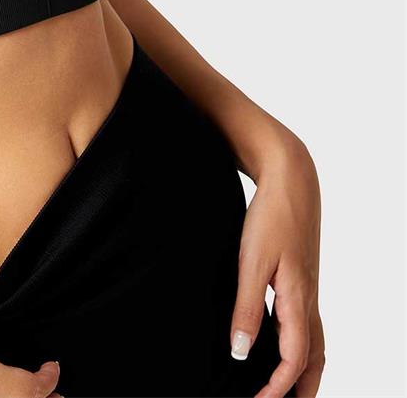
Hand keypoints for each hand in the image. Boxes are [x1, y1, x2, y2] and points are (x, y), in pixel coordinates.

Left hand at [229, 134, 324, 396]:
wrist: (291, 178)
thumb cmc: (272, 216)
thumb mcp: (252, 261)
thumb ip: (246, 307)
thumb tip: (241, 352)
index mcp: (298, 301)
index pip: (294, 362)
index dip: (277, 389)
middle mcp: (309, 300)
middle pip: (313, 360)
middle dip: (302, 389)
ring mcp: (308, 289)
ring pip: (314, 343)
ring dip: (303, 369)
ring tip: (286, 387)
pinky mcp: (302, 277)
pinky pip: (307, 323)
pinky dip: (300, 344)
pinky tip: (280, 339)